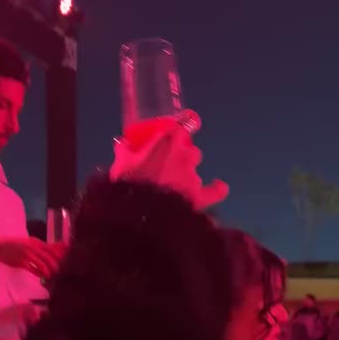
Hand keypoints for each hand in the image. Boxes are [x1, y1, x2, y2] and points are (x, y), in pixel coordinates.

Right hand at [0, 238, 66, 281]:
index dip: (59, 255)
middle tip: (59, 271)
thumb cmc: (18, 246)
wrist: (0, 247)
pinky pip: (32, 268)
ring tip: (50, 275)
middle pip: (47, 256)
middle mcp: (32, 247)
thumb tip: (58, 248)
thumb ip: (43, 247)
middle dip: (54, 265)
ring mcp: (26, 254)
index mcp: (36, 242)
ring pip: (41, 263)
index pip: (51, 248)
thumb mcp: (31, 243)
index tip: (66, 261)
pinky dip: (38, 273)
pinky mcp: (20, 262)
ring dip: (47, 271)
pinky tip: (41, 276)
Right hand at [110, 111, 228, 211]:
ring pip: (196, 170)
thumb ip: (124, 151)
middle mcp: (186, 155)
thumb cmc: (130, 183)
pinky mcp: (200, 197)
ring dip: (189, 175)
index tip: (177, 134)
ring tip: (178, 187)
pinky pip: (216, 191)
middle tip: (168, 167)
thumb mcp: (121, 163)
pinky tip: (217, 188)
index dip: (181, 130)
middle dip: (182, 157)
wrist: (140, 213)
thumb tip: (122, 145)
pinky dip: (217, 190)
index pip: (182, 127)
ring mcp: (194, 176)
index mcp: (169, 141)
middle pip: (191, 151)